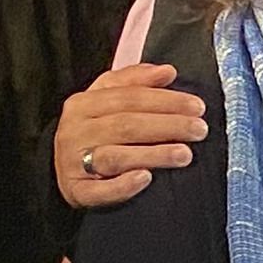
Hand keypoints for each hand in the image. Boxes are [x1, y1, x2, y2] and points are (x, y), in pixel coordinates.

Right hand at [55, 61, 205, 205]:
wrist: (62, 173)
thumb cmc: (93, 132)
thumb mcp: (106, 101)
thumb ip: (134, 82)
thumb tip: (167, 71)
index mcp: (83, 104)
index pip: (128, 97)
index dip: (165, 100)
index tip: (197, 106)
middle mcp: (76, 131)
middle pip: (126, 125)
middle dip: (167, 125)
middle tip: (199, 130)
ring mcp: (73, 162)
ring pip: (115, 157)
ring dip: (153, 154)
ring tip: (185, 154)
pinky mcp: (76, 191)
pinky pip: (100, 190)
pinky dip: (123, 186)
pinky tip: (146, 179)